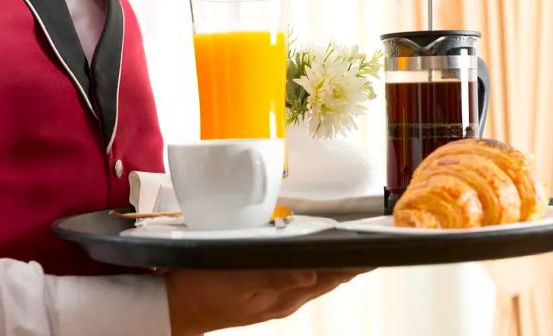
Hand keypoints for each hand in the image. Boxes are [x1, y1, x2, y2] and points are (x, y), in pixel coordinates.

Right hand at [166, 268, 369, 334]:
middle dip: (349, 264)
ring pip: (316, 280)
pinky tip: (314, 260)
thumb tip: (311, 274)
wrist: (176, 308)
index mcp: (283, 297)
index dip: (353, 264)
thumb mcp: (237, 280)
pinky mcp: (265, 295)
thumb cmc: (203, 291)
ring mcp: (276, 299)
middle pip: (328, 279)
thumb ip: (275, 277)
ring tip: (352, 251)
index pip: (329, 277)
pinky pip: (300, 280)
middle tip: (371, 244)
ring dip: (334, 266)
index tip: (376, 250)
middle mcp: (286, 299)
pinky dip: (314, 267)